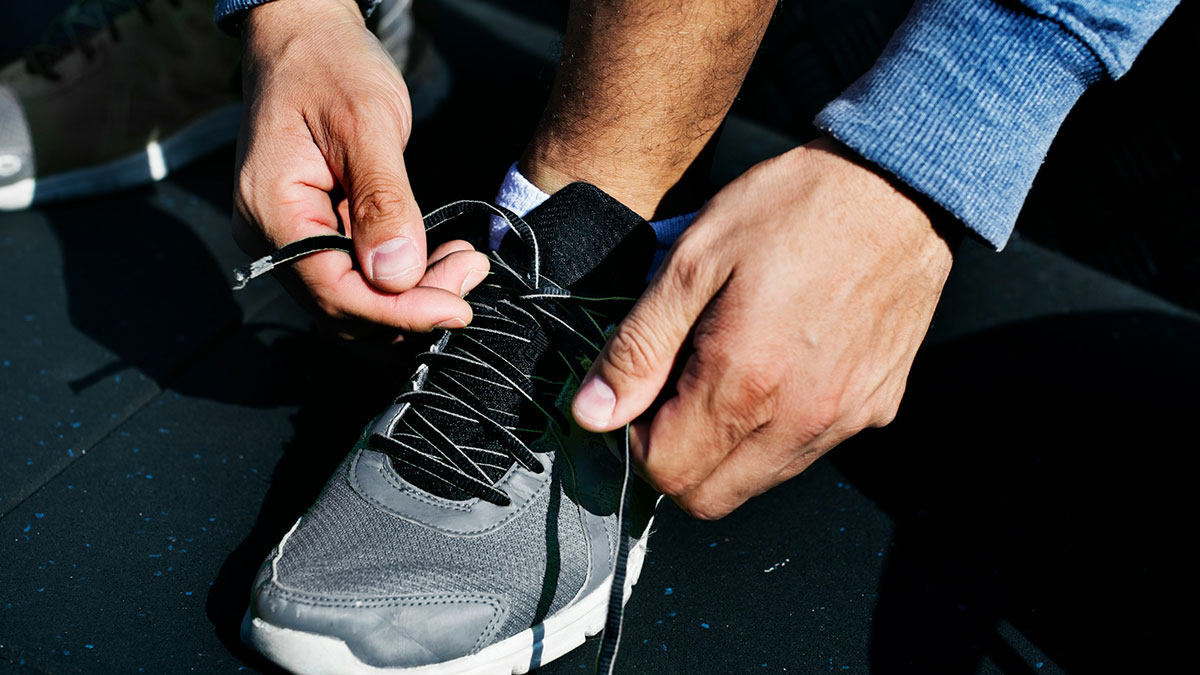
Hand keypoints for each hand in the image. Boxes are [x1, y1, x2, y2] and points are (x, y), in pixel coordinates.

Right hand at [232, 0, 487, 338]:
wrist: (306, 36)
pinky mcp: (314, 232)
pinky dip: (401, 281)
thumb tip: (397, 276)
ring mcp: (290, 237)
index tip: (455, 307)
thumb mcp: (367, 123)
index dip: (397, 312)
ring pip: (352, 302)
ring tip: (463, 265)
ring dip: (411, 299)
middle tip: (470, 276)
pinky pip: (356, 277)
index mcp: (273, 209)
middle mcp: (270, 235)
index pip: (334, 291)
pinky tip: (440, 259)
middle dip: (411, 308)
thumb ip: (382, 201)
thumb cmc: (331, 65)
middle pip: (342, 309)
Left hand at [572, 137, 955, 518]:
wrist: (896, 187)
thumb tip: (592, 413)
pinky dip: (776, 431)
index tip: (643, 393)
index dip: (638, 441)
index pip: (666, 472)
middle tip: (674, 391)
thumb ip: (639, 346)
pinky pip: (807, 450)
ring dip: (726, 449)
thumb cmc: (793, 209)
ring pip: (759, 481)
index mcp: (745, 380)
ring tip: (727, 370)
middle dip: (676, 459)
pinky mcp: (875, 409)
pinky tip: (777, 367)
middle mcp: (799, 417)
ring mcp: (842, 419)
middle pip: (709, 497)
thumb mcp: (693, 261)